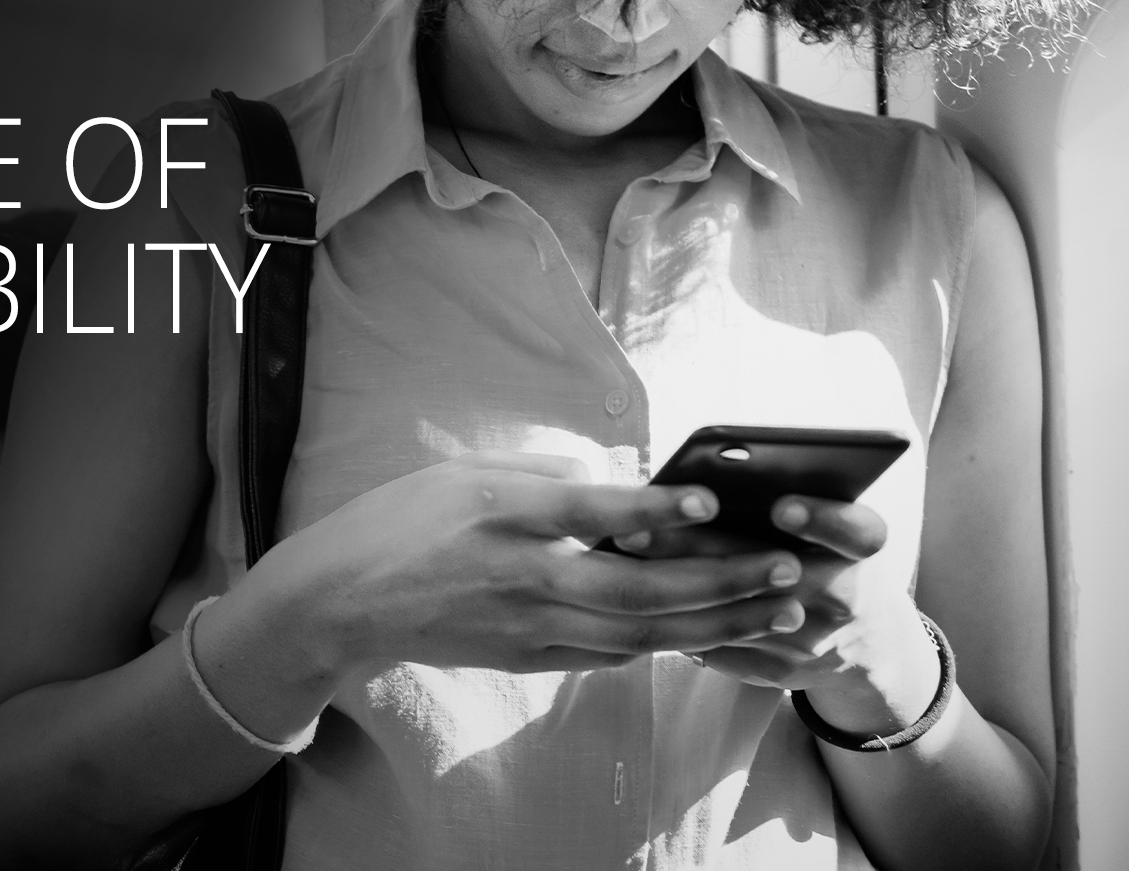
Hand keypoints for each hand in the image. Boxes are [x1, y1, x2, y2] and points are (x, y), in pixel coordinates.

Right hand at [264, 450, 809, 676]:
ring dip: (715, 622)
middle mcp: (521, 576)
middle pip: (638, 588)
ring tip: (776, 607)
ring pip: (639, 633)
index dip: (654, 508)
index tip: (710, 499)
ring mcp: (527, 627)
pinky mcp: (527, 659)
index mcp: (502, 515)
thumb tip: (615, 483)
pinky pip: (610, 655)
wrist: (342, 601)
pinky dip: (665, 643)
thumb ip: (543, 471)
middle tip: (785, 568)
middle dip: (721, 582)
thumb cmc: (399, 521)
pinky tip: (709, 630)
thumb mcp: (463, 470)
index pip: (590, 511)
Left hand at [633, 495, 941, 733]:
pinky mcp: (784, 672)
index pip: (857, 533)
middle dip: (702, 548)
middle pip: (774, 572)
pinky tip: (634, 593)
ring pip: (738, 615)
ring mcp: (814, 642)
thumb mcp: (831, 525)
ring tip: (622, 554)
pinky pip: (724, 648)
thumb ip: (789, 497)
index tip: (780, 506)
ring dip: (676, 585)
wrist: (868, 641)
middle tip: (637, 526)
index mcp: (863, 552)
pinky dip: (679, 620)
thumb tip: (712, 468)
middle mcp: (846, 598)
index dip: (822, 520)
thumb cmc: (830, 555)